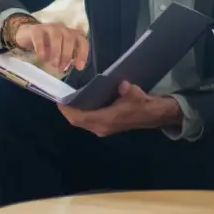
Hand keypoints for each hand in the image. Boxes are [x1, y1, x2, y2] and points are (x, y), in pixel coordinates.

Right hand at [14, 21, 88, 74]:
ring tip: (52, 64)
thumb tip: (71, 67)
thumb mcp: (60, 52)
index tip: (79, 67)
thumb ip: (67, 58)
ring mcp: (49, 27)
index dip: (82, 54)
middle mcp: (63, 29)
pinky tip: (41, 58)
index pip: (82, 41)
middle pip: (69, 39)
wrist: (27, 35)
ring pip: (56, 37)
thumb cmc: (47, 45)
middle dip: (66, 55)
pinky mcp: (36, 29)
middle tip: (61, 67)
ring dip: (56, 52)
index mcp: (72, 34)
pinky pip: (40, 37)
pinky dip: (41, 48)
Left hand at [59, 81, 182, 136]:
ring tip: (69, 98)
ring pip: (81, 122)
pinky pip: (87, 121)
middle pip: (76, 121)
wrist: (154, 114)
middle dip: (67, 110)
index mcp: (106, 120)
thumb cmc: (143, 105)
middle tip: (62, 96)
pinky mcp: (106, 126)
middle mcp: (101, 127)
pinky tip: (81, 103)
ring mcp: (103, 128)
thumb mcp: (135, 94)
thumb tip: (120, 85)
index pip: (79, 117)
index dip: (67, 109)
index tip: (60, 98)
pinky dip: (81, 113)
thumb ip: (126, 89)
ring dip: (74, 112)